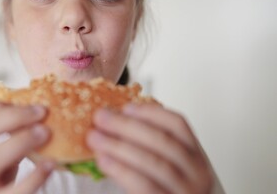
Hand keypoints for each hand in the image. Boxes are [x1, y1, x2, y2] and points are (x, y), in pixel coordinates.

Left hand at [87, 103, 213, 193]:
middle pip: (163, 141)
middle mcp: (197, 174)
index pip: (178, 125)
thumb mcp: (171, 168)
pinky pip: (144, 186)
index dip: (151, 113)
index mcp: (196, 156)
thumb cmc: (168, 191)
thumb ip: (150, 147)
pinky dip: (121, 170)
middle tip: (101, 117)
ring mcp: (186, 191)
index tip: (125, 107)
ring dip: (119, 146)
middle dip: (128, 126)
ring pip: (154, 163)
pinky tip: (104, 160)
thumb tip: (114, 121)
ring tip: (95, 138)